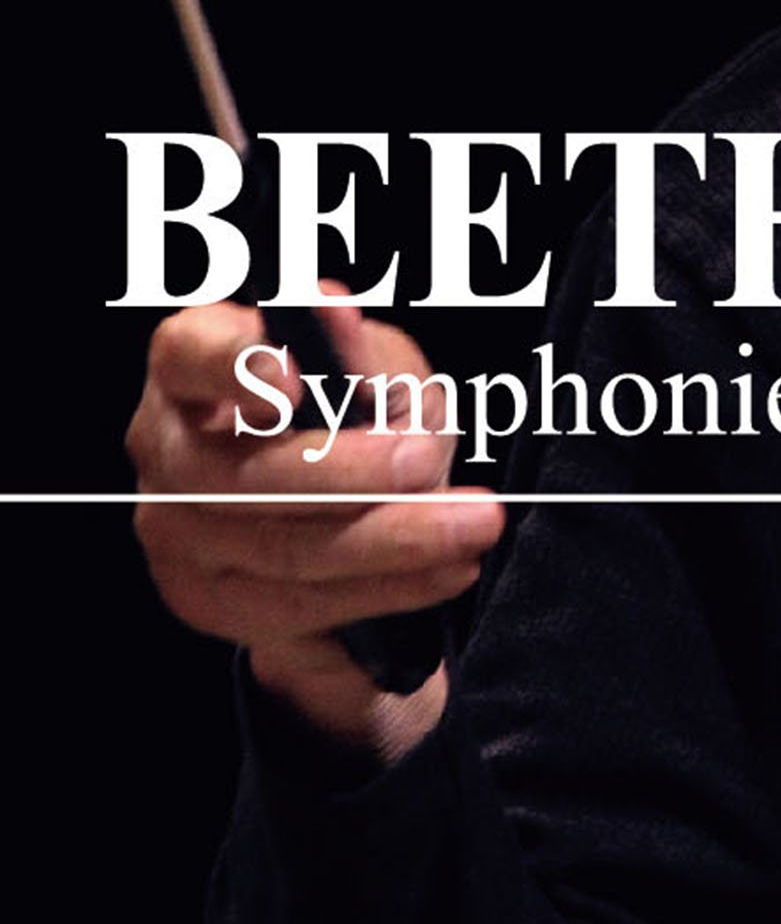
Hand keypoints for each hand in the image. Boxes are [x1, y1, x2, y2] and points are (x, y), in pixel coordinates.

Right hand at [127, 295, 504, 762]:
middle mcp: (168, 450)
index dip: (238, 368)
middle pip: (247, 476)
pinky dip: (384, 594)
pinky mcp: (211, 603)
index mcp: (191, 366)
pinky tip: (441, 573)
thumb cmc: (352, 404)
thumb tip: (334, 312)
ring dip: (390, 544)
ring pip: (284, 554)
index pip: (193, 355)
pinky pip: (302, 611)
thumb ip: (354, 351)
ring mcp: (178, 535)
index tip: (293, 380)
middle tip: (429, 462)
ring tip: (469, 526)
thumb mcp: (371, 364)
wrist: (343, 488)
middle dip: (351, 475)